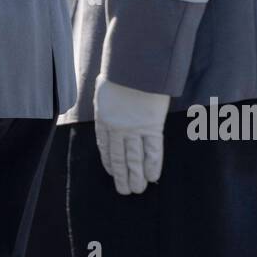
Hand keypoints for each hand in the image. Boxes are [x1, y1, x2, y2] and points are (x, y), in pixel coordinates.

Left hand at [93, 76, 169, 194]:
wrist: (133, 65)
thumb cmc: (120, 70)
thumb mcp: (105, 85)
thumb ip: (108, 99)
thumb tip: (109, 98)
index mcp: (103, 117)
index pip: (105, 145)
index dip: (109, 161)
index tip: (112, 171)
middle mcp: (116, 127)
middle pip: (118, 156)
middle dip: (121, 175)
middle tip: (125, 191)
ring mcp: (134, 128)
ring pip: (134, 158)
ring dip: (135, 176)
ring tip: (137, 190)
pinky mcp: (151, 126)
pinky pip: (152, 150)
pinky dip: (152, 165)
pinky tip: (152, 177)